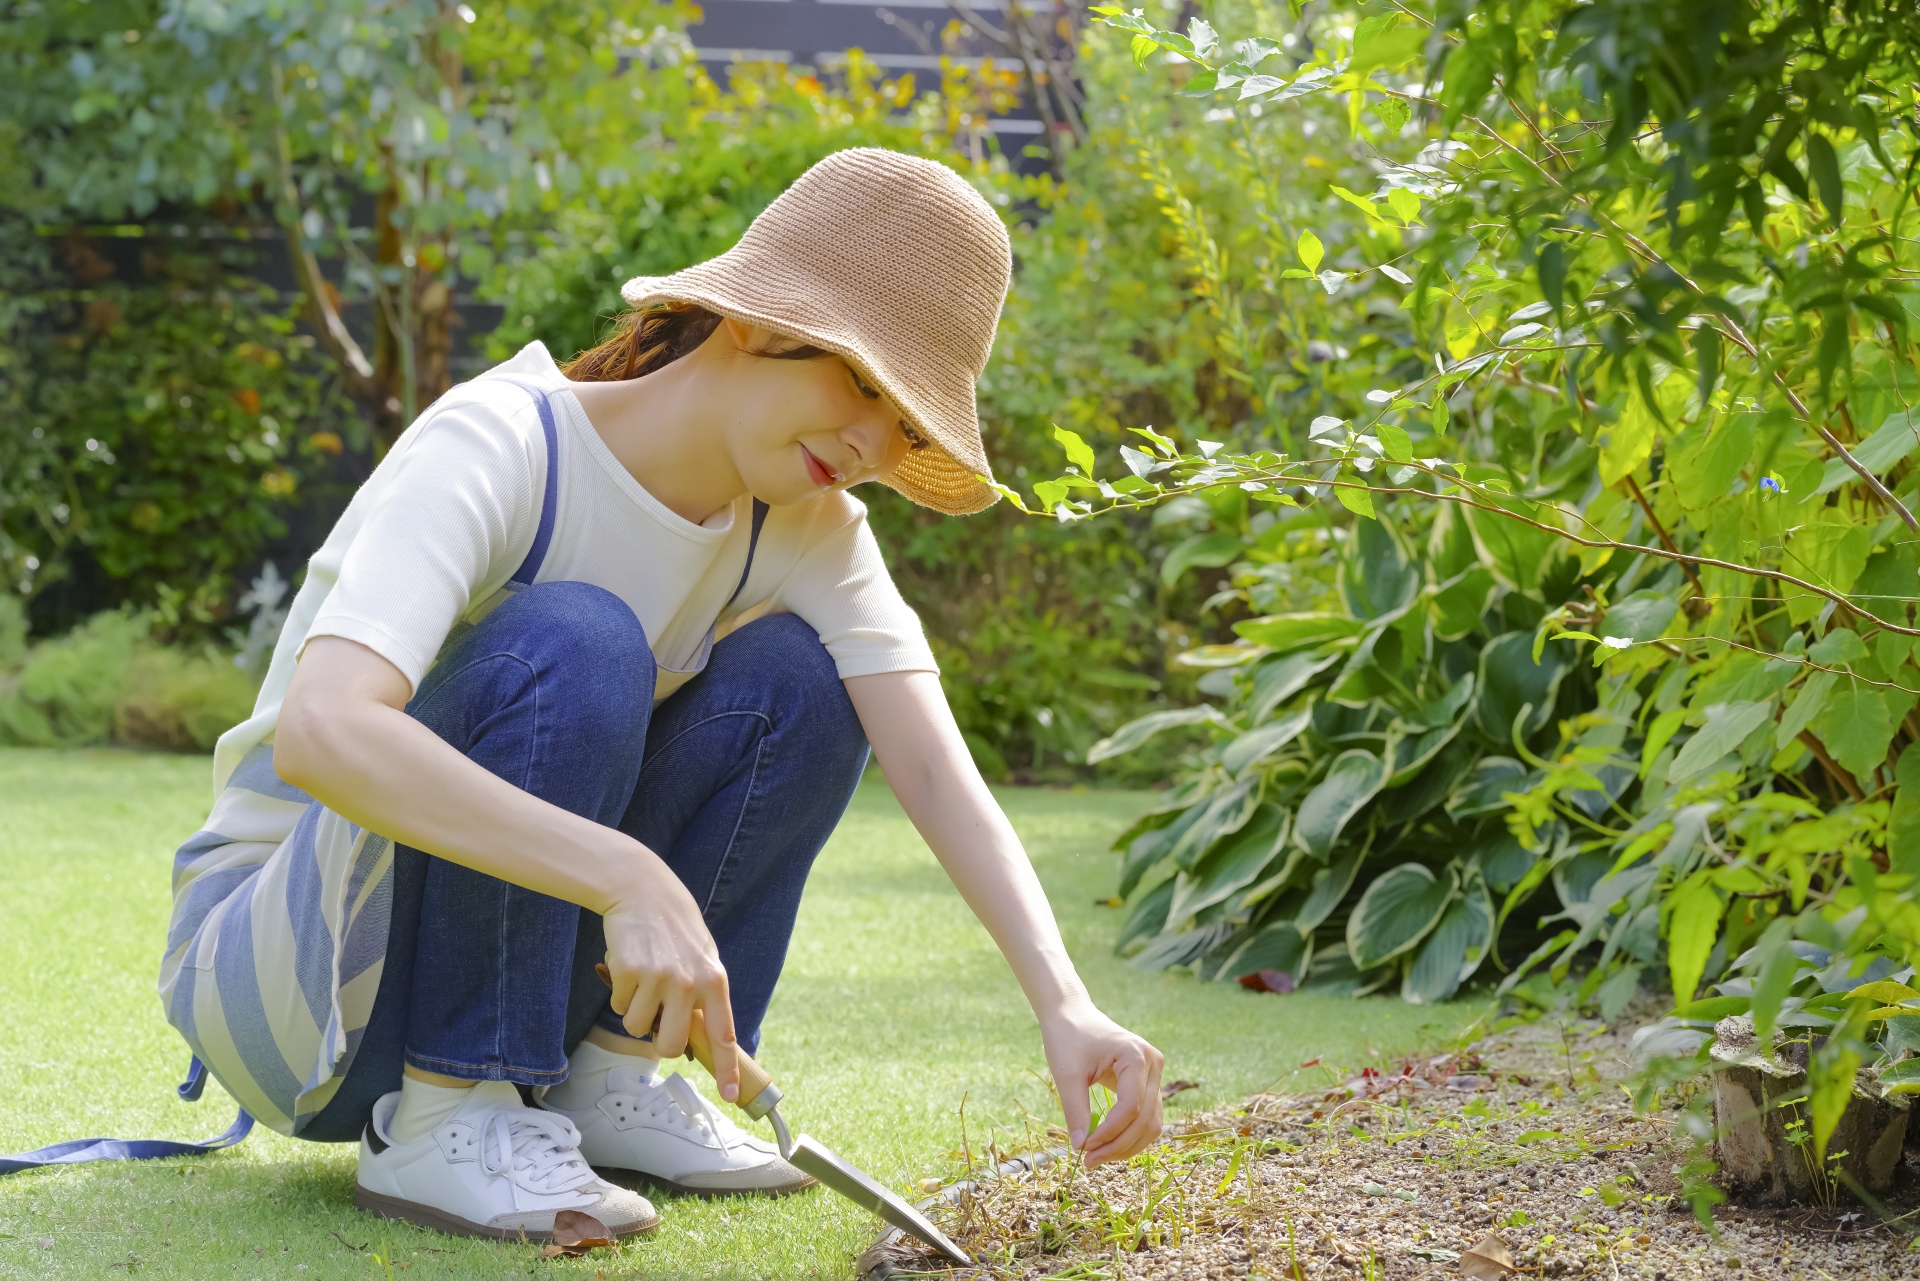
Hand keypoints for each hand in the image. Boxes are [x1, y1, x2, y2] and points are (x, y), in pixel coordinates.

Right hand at [600, 857, 741, 1102]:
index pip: (724, 1034)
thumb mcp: (702, 958)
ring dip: (635, 1012)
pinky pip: (619, 1006)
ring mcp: (657, 978)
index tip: (729, 1094)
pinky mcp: (628, 972)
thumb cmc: (675, 930)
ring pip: (637, 1027)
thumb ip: (703, 996)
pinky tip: (630, 967)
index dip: (726, 1068)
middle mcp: (688, 983)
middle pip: (668, 1046)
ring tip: (643, 980)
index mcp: (714, 981)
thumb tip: (697, 1040)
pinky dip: (620, 994)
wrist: (643, 891)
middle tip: (656, 1018)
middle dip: (658, 1041)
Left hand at [1039, 1003, 1164, 1167]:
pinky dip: (1129, 1136)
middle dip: (1118, 1145)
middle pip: (1145, 1119)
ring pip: (1151, 1123)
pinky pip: (1146, 1117)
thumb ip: (1075, 1110)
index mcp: (1136, 1055)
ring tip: (1097, 1158)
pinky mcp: (1148, 1082)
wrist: (1072, 1014)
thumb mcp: (1067, 1074)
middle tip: (1089, 1162)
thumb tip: (1080, 1147)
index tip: (1084, 1148)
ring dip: (1126, 1146)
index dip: (1109, 1132)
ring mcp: (1154, 1073)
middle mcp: (1153, 1064)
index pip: (1131, 1106)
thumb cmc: (1068, 1038)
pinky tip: (1107, 1146)